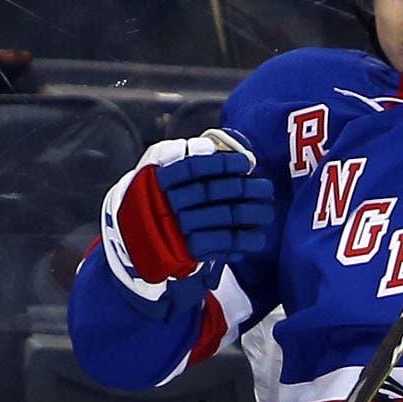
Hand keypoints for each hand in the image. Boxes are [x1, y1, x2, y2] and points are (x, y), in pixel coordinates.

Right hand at [115, 137, 275, 282]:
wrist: (136, 239)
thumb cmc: (156, 199)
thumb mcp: (157, 170)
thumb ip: (181, 157)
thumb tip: (213, 149)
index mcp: (160, 179)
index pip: (194, 167)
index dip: (223, 164)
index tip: (246, 163)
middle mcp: (167, 203)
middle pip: (214, 192)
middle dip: (246, 189)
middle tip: (266, 188)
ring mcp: (177, 229)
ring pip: (222, 218)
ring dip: (251, 215)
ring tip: (267, 211)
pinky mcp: (187, 252)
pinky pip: (220, 244)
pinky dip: (242, 241)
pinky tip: (256, 237)